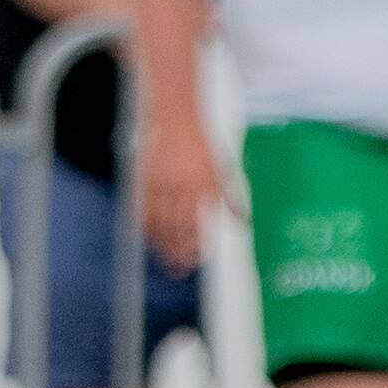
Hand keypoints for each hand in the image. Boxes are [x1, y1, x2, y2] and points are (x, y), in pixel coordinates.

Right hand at [138, 129, 226, 278]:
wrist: (175, 117)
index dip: (199, 242)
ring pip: (160, 222)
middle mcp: (182, 185)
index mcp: (204, 183)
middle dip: (179, 251)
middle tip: (181, 269)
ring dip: (162, 245)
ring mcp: (161, 183)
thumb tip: (244, 224)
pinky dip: (147, 228)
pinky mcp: (145, 180)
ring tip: (166, 261)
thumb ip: (231, 199)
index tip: (201, 257)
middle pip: (178, 227)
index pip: (200, 221)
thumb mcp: (222, 170)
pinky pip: (144, 210)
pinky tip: (151, 240)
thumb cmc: (201, 145)